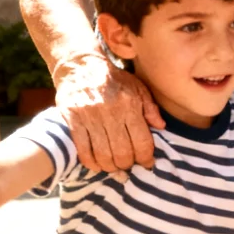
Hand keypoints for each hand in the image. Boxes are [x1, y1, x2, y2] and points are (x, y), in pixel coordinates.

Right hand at [57, 53, 164, 172]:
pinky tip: (96, 165)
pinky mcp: (73, 120)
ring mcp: (90, 116)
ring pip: (103, 155)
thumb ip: (150, 108)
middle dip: (127, 164)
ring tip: (113, 166)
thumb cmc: (113, 79)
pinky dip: (91, 163)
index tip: (146, 162)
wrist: (80, 66)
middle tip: (128, 164)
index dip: (146, 158)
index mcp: (129, 104)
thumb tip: (161, 127)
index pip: (142, 141)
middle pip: (122, 152)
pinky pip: (83, 150)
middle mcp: (111, 111)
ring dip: (110, 167)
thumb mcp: (137, 87)